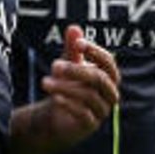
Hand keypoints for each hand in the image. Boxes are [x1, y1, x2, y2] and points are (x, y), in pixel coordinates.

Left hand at [18, 26, 122, 153]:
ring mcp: (102, 110)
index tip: (78, 43)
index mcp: (108, 77)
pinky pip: (84, 113)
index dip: (95, 52)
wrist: (59, 118)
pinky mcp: (90, 125)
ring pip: (89, 96)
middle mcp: (110, 94)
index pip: (108, 62)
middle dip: (77, 70)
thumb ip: (72, 48)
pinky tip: (55, 97)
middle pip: (100, 79)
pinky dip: (69, 104)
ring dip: (66, 87)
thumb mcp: (69, 65)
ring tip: (44, 82)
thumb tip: (73, 28)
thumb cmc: (69, 87)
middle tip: (54, 66)